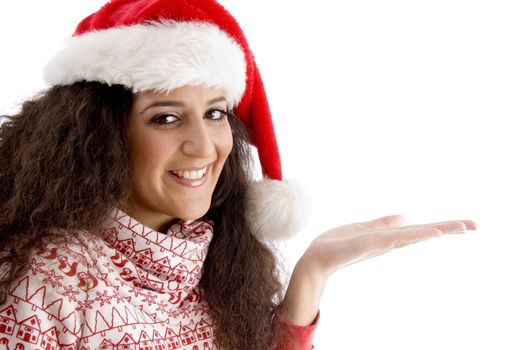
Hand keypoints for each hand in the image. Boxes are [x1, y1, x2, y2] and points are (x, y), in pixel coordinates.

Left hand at [300, 215, 476, 278]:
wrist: (316, 259)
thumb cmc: (336, 245)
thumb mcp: (362, 229)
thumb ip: (382, 224)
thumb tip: (403, 218)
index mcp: (388, 238)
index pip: (419, 231)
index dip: (440, 227)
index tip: (464, 224)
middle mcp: (388, 243)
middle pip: (422, 234)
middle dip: (447, 229)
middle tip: (474, 225)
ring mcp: (381, 245)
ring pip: (414, 235)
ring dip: (437, 230)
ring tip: (461, 226)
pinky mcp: (369, 245)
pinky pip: (395, 239)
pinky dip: (413, 235)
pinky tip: (430, 233)